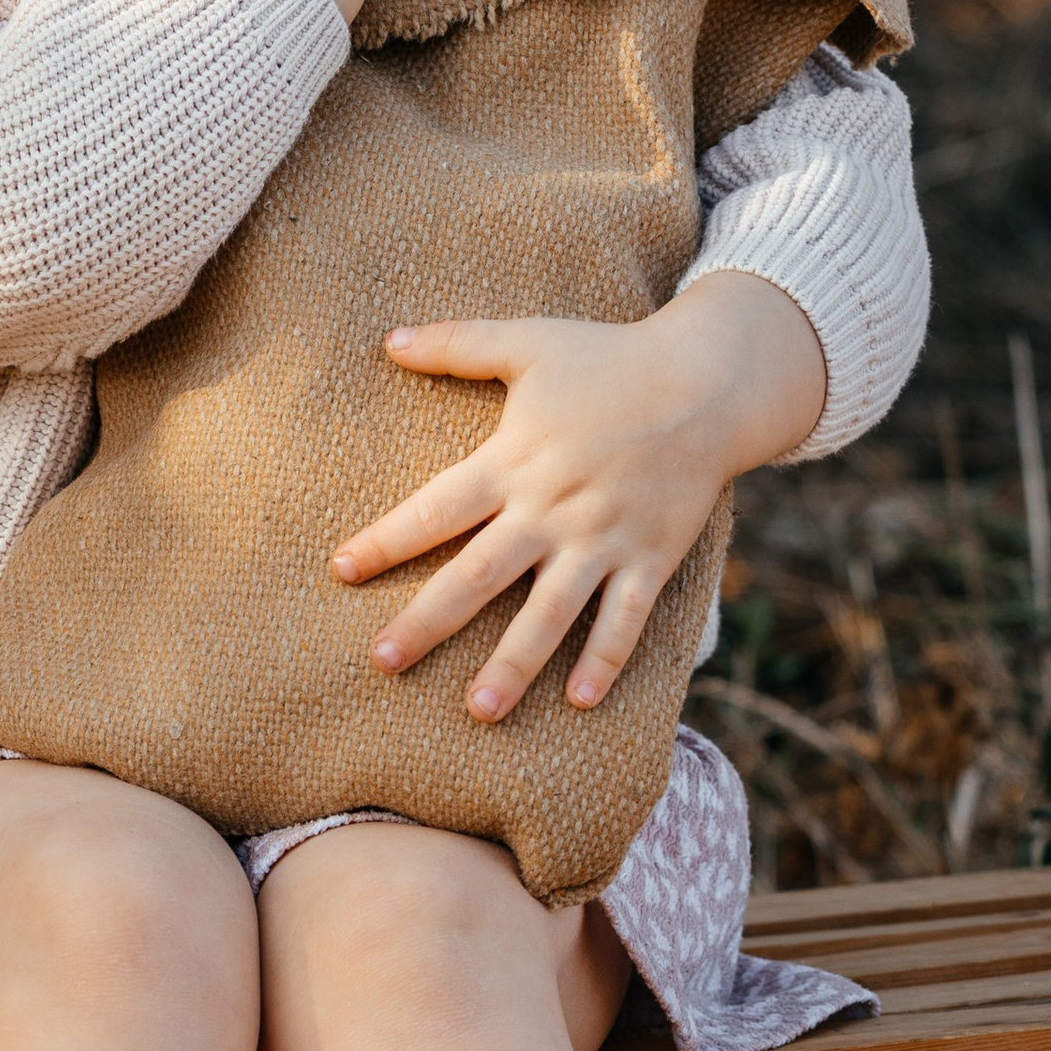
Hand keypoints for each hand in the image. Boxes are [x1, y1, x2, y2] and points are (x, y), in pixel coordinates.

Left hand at [328, 275, 828, 718]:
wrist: (709, 381)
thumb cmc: (610, 358)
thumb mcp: (528, 342)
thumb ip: (456, 344)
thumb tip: (387, 340)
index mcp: (514, 459)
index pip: (435, 508)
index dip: (386, 539)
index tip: (341, 570)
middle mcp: (552, 508)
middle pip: (478, 574)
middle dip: (428, 620)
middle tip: (383, 660)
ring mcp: (603, 538)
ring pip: (550, 612)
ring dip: (513, 663)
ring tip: (478, 710)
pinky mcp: (650, 557)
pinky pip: (626, 618)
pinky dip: (605, 659)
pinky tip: (578, 702)